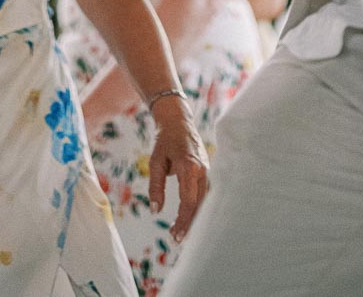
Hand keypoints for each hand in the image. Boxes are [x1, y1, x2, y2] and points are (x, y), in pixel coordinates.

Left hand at [148, 98, 209, 242]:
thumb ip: (156, 186)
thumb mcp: (155, 162)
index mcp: (189, 166)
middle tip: (175, 239)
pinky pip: (204, 195)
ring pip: (204, 201)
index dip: (184, 220)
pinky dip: (197, 208)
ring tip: (178, 233)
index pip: (189, 200)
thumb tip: (155, 210)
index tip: (175, 235)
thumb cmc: (165, 141)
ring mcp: (207, 172)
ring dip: (193, 218)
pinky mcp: (207, 173)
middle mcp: (202, 170)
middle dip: (189, 224)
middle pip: (199, 204)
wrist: (179, 122)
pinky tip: (187, 218)